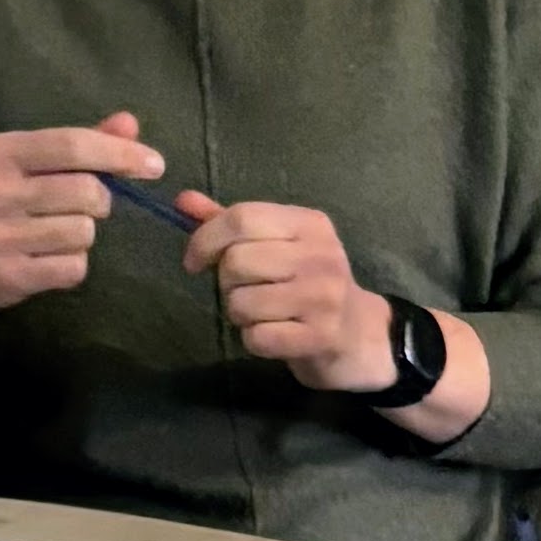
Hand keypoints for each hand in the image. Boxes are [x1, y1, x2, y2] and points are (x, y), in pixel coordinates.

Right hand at [0, 112, 159, 327]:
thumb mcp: (17, 163)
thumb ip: (75, 144)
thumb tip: (129, 124)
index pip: (73, 144)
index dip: (121, 153)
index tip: (154, 165)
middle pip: (88, 192)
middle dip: (100, 202)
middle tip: (81, 208)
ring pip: (84, 232)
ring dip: (82, 236)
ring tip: (54, 235)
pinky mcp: (7, 275)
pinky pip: (73, 268)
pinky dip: (72, 266)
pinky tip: (47, 261)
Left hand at [179, 190, 391, 391]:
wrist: (358, 335)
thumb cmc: (308, 285)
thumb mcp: (277, 246)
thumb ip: (231, 224)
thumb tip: (183, 200)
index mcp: (309, 223)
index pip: (242, 218)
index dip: (205, 239)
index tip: (194, 262)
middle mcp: (320, 254)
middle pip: (236, 261)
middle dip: (226, 283)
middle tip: (245, 291)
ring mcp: (323, 296)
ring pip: (241, 303)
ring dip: (239, 314)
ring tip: (262, 314)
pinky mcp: (321, 336)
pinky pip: (257, 337)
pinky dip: (254, 341)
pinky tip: (273, 335)